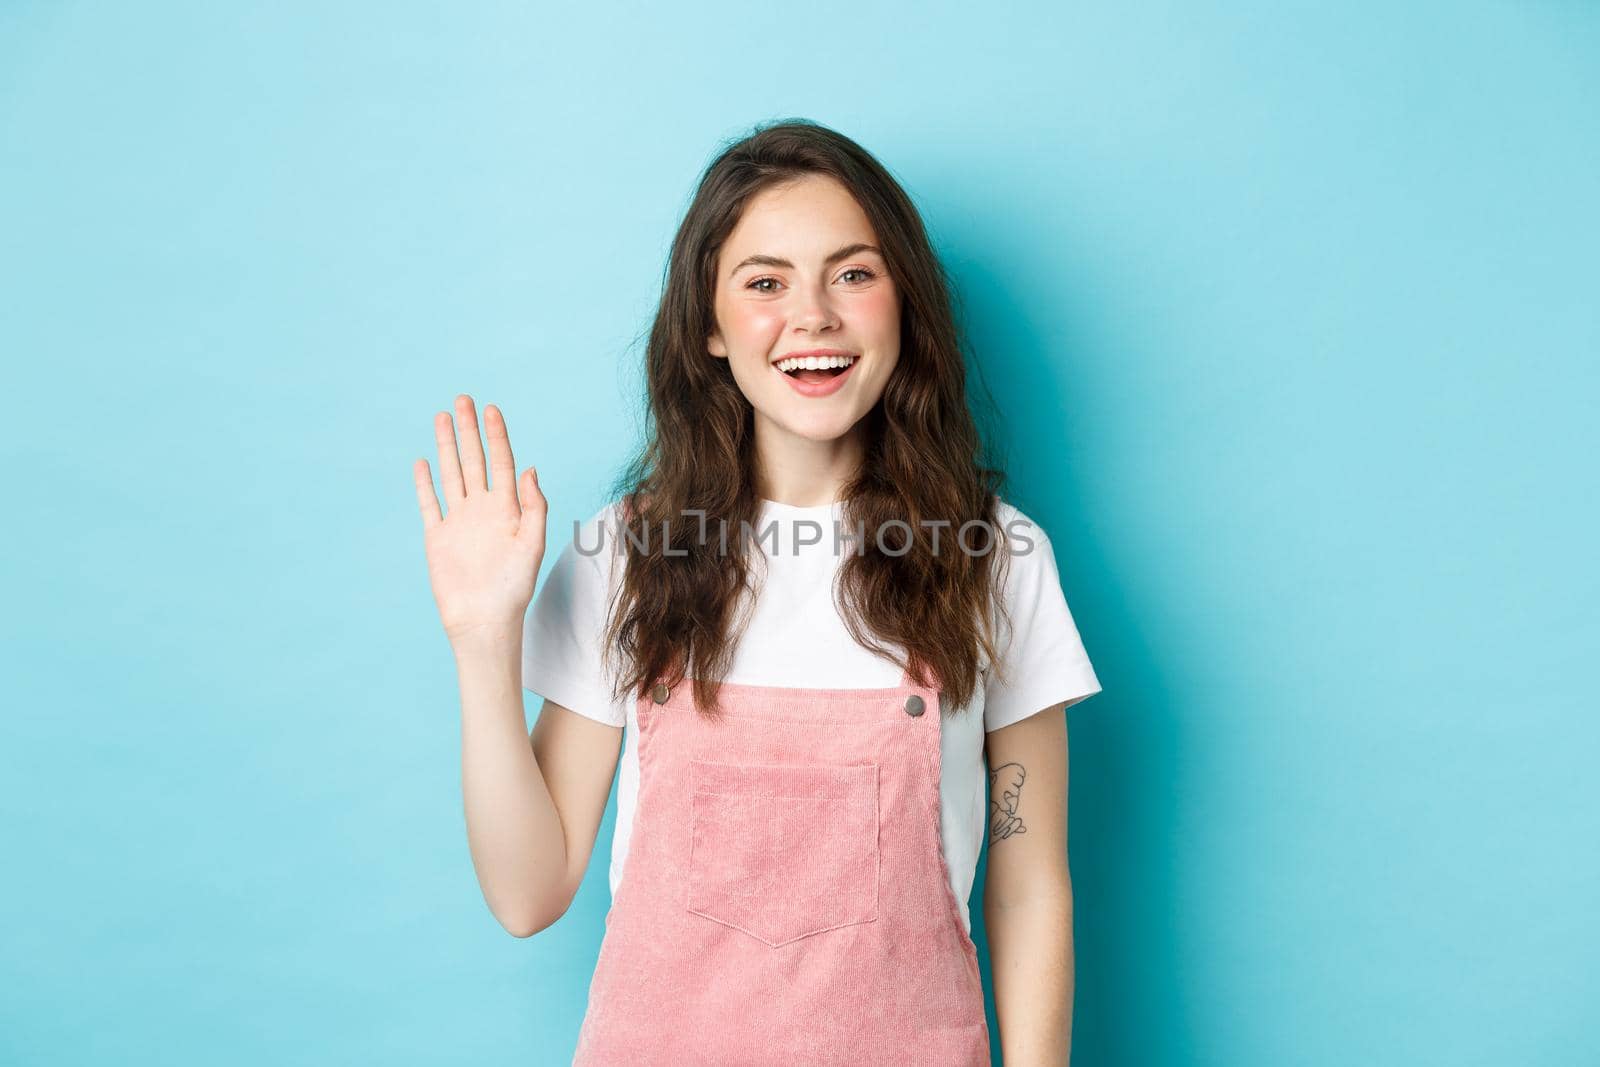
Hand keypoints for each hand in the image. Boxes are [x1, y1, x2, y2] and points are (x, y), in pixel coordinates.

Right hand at [414, 394, 546, 648]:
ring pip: (452, 474)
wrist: (484, 621)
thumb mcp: (532, 544)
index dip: (497, 435)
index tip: (491, 408)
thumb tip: (530, 468)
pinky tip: (423, 462)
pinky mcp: (438, 537)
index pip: (502, 462)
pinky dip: (425, 483)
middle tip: (463, 399)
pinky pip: (430, 504)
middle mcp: (482, 510)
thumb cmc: (514, 588)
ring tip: (443, 417)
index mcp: (508, 509)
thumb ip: (534, 506)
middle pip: (474, 460)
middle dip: (469, 430)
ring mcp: (459, 521)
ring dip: (447, 446)